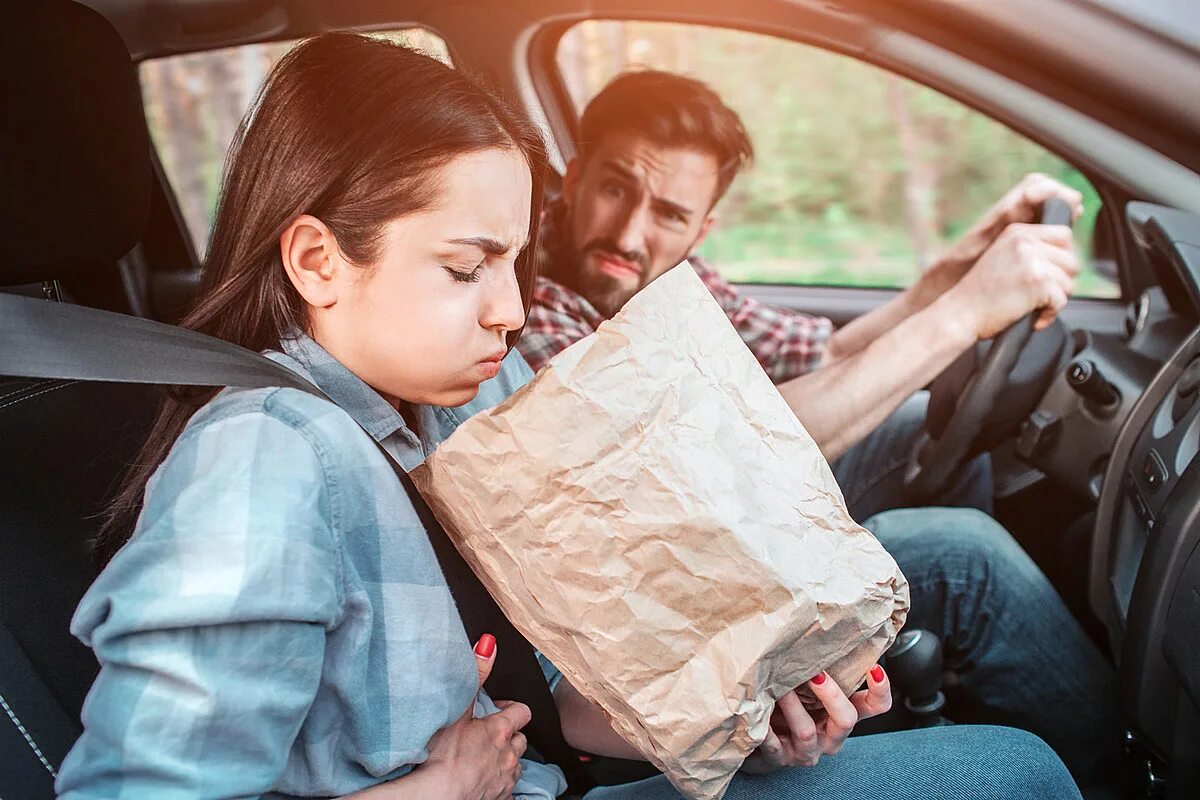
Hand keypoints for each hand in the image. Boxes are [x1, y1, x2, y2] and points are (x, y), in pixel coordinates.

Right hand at [419, 634, 530, 799]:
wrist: (437, 797)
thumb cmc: (443, 756)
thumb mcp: (457, 709)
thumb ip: (475, 675)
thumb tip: (488, 644)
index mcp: (501, 730)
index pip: (522, 711)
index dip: (510, 707)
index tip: (495, 708)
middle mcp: (509, 755)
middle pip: (520, 739)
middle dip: (509, 734)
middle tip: (487, 733)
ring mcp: (505, 779)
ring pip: (516, 764)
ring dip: (505, 758)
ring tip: (484, 756)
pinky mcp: (499, 798)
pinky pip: (507, 789)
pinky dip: (499, 782)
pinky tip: (484, 780)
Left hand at [742, 665, 891, 773]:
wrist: (760, 744)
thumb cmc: (788, 709)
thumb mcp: (809, 691)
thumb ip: (820, 672)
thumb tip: (818, 632)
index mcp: (843, 716)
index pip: (875, 706)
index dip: (881, 690)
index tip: (874, 667)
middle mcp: (830, 736)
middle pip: (845, 720)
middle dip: (831, 695)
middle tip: (816, 674)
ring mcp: (807, 751)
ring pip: (806, 731)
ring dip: (793, 707)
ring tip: (779, 688)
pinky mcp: (780, 760)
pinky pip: (773, 746)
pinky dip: (766, 732)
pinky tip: (759, 717)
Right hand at [943, 221, 1079, 338]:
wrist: (960, 313)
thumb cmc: (979, 294)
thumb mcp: (1002, 257)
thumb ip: (1029, 250)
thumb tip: (1066, 254)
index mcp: (1017, 232)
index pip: (1063, 235)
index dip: (1062, 258)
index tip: (1047, 275)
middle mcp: (1026, 241)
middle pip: (1071, 260)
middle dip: (1061, 281)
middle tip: (1039, 295)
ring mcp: (1033, 261)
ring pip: (1069, 282)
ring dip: (1055, 299)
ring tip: (1032, 307)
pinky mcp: (1038, 282)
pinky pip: (1062, 300)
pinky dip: (1050, 314)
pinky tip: (1032, 318)